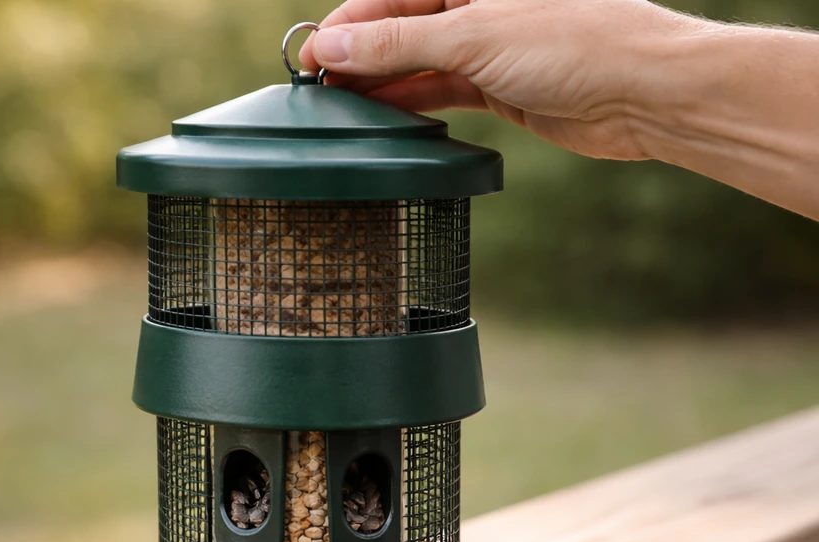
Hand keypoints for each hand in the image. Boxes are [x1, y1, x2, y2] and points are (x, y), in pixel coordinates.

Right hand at [299, 0, 703, 160]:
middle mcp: (479, 4)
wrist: (643, 92)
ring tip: (340, 107)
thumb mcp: (472, 34)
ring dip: (381, 84)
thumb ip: (396, 42)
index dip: (348, 24)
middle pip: (401, 26)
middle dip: (359, 55)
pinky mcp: (501, 87)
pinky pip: (443, 91)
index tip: (310, 55)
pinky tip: (384, 117)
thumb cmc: (575, 41)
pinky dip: (413, 104)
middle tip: (317, 88)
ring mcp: (490, 47)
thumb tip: (331, 47)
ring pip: (419, 62)